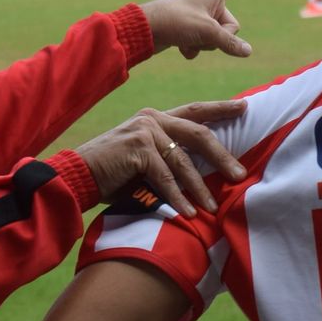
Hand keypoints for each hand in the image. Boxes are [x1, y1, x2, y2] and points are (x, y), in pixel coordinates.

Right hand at [75, 101, 247, 217]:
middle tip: (240, 175)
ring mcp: (145, 131)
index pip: (195, 112)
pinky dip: (178, 198)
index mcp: (155, 118)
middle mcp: (152, 119)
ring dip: (200, 188)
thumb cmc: (111, 174)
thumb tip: (203, 176)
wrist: (76, 176)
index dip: (220, 109)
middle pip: (198, 134)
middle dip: (222, 156)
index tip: (245, 107)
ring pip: (183, 162)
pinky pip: (165, 178)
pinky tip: (188, 213)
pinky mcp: (138, 148)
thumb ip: (169, 160)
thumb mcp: (145, 161)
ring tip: (213, 207)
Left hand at [140, 0, 250, 58]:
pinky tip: (181, 47)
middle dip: (218, 36)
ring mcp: (195, 15)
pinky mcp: (185, 28)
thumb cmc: (177, 21)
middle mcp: (205, 0)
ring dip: (204, 44)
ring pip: (214, 36)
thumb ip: (230, 42)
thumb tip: (248, 52)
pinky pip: (200, 42)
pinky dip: (193, 47)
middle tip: (202, 33)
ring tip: (188, 38)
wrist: (145, 30)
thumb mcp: (208, 32)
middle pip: (229, 25)